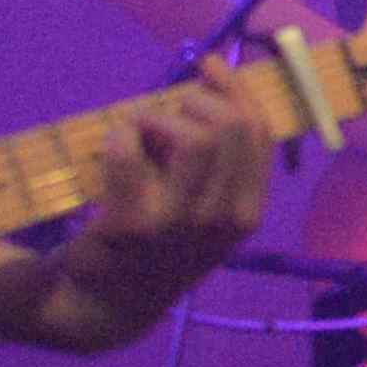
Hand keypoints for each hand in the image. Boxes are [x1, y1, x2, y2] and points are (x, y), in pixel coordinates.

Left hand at [48, 80, 276, 347]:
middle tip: (167, 111)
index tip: (210, 65)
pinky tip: (114, 143)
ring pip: (190, 136)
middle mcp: (224, 220)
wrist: (106, 301)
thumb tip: (216, 83)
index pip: (260, 133)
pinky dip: (119, 133)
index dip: (235, 89)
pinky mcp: (132, 225)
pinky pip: (129, 150)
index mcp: (248, 211)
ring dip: (157, 118)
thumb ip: (220, 162)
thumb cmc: (157, 243)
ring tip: (139, 130)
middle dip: (196, 100)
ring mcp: (179, 224)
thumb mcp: (206, 212)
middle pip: (229, 127)